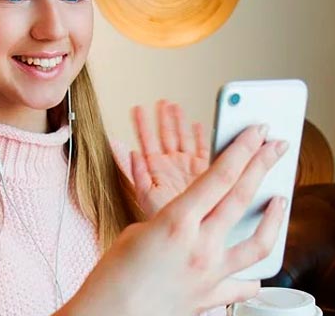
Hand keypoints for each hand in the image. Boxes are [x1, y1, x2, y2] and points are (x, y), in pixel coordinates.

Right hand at [61, 125, 289, 315]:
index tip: (257, 131)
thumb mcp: (137, 232)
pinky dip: (252, 277)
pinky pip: (242, 284)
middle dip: (263, 164)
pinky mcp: (211, 297)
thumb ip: (170, 220)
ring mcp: (210, 273)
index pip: (220, 175)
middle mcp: (200, 246)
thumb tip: (189, 219)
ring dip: (274, 217)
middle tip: (277, 145)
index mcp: (177, 222)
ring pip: (258, 241)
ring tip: (281, 199)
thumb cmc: (112, 278)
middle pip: (242, 196)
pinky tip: (258, 271)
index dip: (242, 148)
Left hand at [130, 100, 210, 217]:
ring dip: (179, 122)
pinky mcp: (205, 171)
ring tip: (174, 106)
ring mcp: (188, 167)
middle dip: (164, 118)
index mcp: (157, 169)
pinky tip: (197, 125)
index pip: (148, 142)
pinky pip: (203, 149)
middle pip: (167, 136)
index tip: (137, 109)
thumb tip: (129, 152)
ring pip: (183, 138)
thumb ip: (138, 174)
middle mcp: (172, 166)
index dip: (142, 125)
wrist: (188, 233)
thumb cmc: (164, 221)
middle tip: (161, 102)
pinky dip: (200, 136)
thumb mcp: (146, 197)